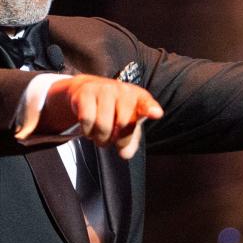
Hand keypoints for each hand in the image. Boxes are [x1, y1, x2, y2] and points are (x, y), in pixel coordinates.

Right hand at [41, 75, 163, 158]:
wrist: (88, 90)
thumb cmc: (113, 109)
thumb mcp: (127, 124)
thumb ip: (130, 141)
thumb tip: (125, 153)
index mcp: (139, 98)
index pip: (146, 103)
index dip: (150, 109)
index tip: (156, 114)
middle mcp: (123, 91)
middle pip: (123, 124)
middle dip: (116, 139)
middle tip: (111, 139)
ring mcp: (104, 89)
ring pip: (103, 125)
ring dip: (100, 138)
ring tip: (100, 134)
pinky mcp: (86, 92)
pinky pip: (87, 120)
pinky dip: (87, 130)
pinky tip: (89, 127)